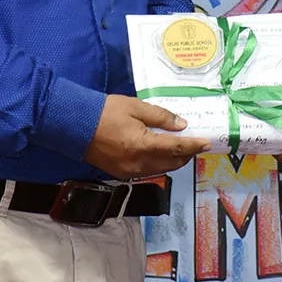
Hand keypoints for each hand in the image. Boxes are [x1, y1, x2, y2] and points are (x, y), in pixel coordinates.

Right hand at [85, 96, 210, 178]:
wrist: (74, 126)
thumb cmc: (105, 112)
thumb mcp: (135, 107)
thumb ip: (160, 117)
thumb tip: (181, 126)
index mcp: (143, 145)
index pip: (177, 149)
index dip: (194, 146)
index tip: (207, 143)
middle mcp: (138, 164)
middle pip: (172, 164)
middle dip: (186, 154)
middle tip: (194, 143)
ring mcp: (129, 172)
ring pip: (161, 170)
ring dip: (174, 160)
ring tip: (181, 147)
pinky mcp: (122, 174)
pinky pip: (148, 171)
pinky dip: (159, 163)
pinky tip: (161, 152)